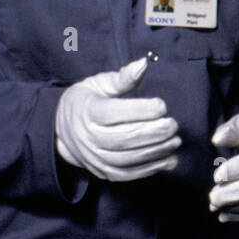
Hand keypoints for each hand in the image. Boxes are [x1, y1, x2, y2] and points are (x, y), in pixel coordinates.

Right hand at [55, 58, 178, 181]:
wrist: (63, 132)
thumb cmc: (88, 101)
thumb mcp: (100, 84)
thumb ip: (124, 78)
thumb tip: (144, 64)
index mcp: (87, 112)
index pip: (113, 113)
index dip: (140, 110)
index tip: (162, 106)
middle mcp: (88, 138)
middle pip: (123, 139)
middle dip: (153, 132)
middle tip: (173, 125)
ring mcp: (94, 158)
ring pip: (127, 159)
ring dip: (156, 152)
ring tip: (175, 141)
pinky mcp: (103, 172)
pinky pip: (128, 174)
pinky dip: (151, 169)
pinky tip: (169, 159)